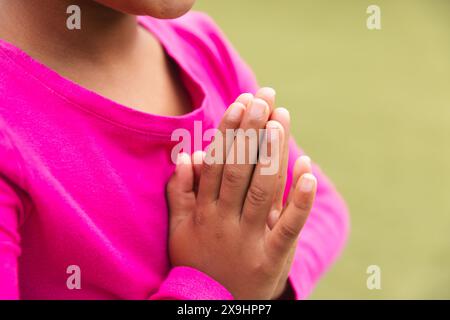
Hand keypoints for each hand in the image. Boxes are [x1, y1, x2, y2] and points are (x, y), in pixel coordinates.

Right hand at [166, 90, 316, 299]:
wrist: (213, 307)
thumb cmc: (197, 263)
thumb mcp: (179, 230)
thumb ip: (180, 192)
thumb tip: (186, 155)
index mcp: (203, 212)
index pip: (218, 163)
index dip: (230, 132)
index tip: (242, 103)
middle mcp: (225, 221)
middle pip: (240, 168)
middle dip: (252, 131)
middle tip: (264, 98)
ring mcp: (250, 240)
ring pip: (263, 189)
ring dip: (274, 152)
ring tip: (281, 118)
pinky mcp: (272, 258)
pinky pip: (288, 226)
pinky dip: (300, 200)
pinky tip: (309, 170)